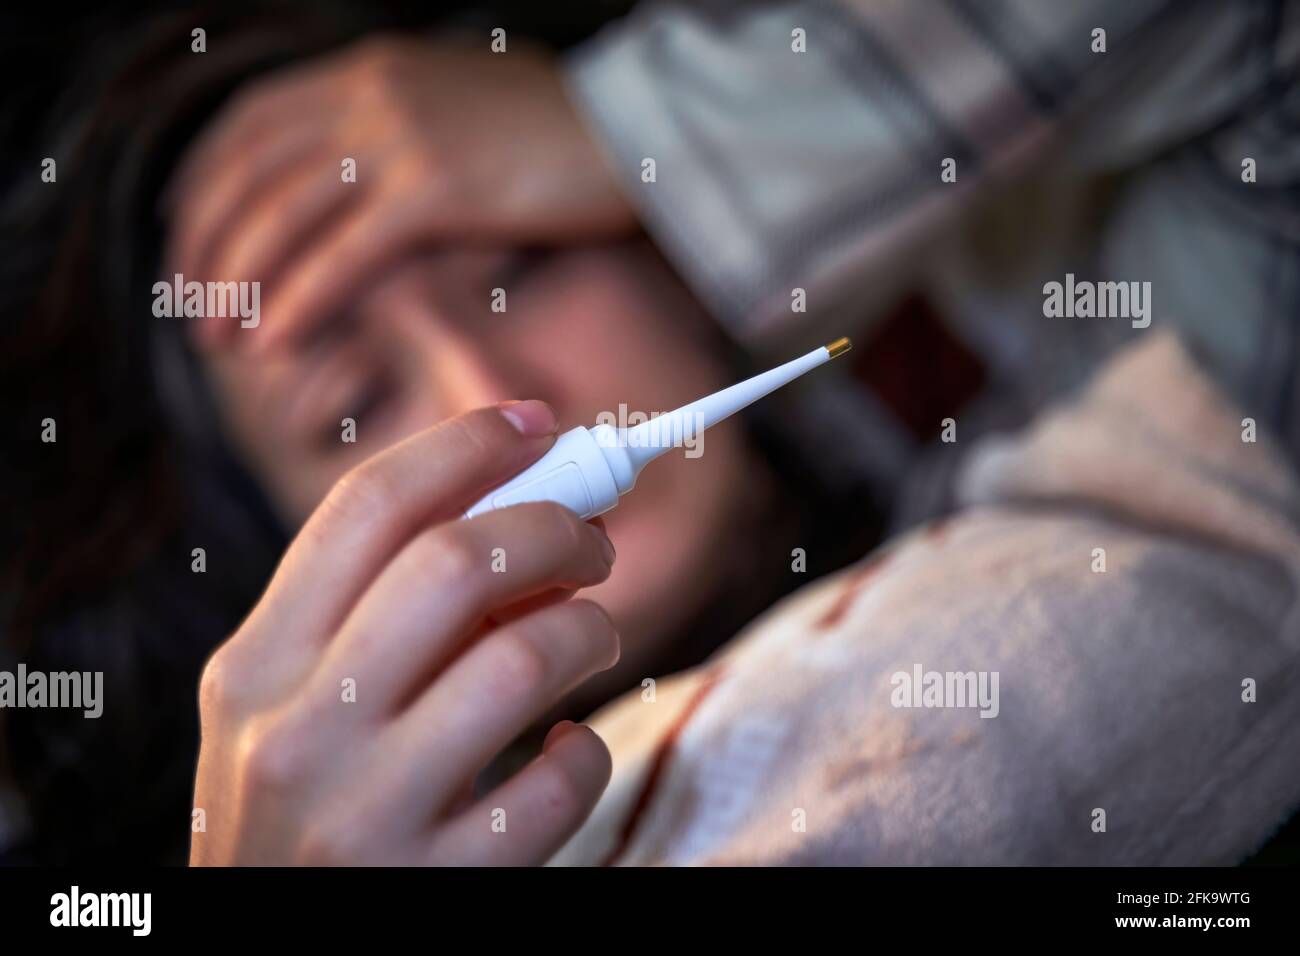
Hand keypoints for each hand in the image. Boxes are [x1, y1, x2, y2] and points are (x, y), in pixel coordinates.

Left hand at [167, 34, 635, 351]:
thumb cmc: (561, 136)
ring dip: (239, 282)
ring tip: (220, 340)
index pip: (252, 125)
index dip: (208, 187)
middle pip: (250, 170)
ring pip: (283, 214)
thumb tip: (365, 185)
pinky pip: (343, 255)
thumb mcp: (462, 111)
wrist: (636, 130)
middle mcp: (370, 93)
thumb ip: (401, 134)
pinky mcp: (436, 188)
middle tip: (191, 307)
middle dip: (207, 244)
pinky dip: (300, 301)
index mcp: (371, 71)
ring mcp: (400, 136)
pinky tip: (277, 342)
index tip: (191, 241)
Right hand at [189, 401, 619, 864]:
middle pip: (455, 561)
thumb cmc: (303, 819)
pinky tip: (564, 751)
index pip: (366, 509)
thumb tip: (523, 519)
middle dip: (554, 527)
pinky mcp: (440, 886)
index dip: (464, 447)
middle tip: (593, 541)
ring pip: (523, 658)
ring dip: (589, 629)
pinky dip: (586, 750)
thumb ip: (379, 620)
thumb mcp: (295, 713)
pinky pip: (559, 780)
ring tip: (593, 639)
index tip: (534, 424)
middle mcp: (296, 733)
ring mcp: (364, 815)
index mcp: (253, 668)